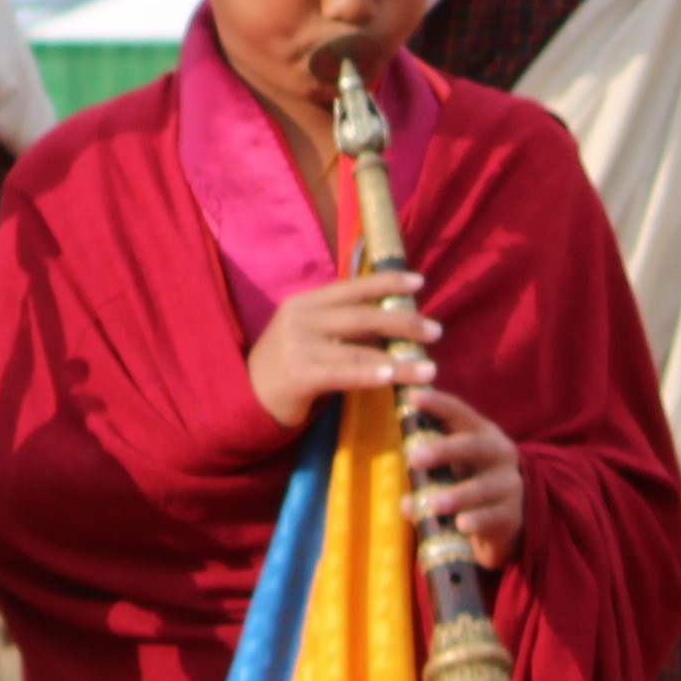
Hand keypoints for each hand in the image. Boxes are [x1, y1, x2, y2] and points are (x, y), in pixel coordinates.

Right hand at [244, 264, 430, 427]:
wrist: (244, 400)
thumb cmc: (286, 368)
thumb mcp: (309, 336)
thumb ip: (340, 326)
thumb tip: (391, 322)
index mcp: (305, 302)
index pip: (353, 287)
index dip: (387, 282)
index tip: (419, 281)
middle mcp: (301, 317)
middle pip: (361, 315)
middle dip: (403, 321)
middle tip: (436, 330)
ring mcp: (298, 345)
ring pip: (359, 349)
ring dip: (399, 360)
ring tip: (430, 368)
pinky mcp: (299, 374)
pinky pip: (343, 373)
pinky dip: (370, 374)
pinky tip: (392, 377)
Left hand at [401, 382, 524, 567]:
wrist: (514, 512)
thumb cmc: (471, 482)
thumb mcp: (452, 471)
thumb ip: (427, 480)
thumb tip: (406, 503)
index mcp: (480, 433)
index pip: (459, 413)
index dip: (438, 403)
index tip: (413, 397)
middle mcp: (498, 453)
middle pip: (473, 445)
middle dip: (443, 450)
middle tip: (414, 458)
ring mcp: (509, 483)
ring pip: (484, 486)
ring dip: (458, 494)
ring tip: (434, 503)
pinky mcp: (512, 513)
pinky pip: (495, 515)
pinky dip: (477, 520)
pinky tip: (461, 525)